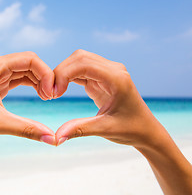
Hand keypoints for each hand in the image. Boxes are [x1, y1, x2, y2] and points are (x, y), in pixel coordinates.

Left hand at [0, 51, 55, 146]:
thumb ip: (27, 129)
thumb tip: (53, 139)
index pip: (30, 59)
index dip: (46, 74)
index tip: (52, 95)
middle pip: (29, 63)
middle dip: (44, 77)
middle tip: (53, 97)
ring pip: (23, 71)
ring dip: (38, 81)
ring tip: (48, 98)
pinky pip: (16, 79)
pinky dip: (30, 85)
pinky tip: (39, 95)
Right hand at [54, 49, 168, 147]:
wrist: (145, 131)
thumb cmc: (131, 129)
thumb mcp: (105, 130)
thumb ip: (80, 129)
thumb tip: (56, 137)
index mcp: (117, 78)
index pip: (84, 64)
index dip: (64, 74)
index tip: (54, 94)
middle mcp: (113, 70)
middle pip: (79, 58)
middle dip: (60, 72)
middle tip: (49, 93)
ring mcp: (107, 72)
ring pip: (78, 61)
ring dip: (63, 73)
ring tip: (54, 93)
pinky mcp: (101, 78)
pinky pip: (80, 70)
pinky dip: (68, 77)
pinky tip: (60, 90)